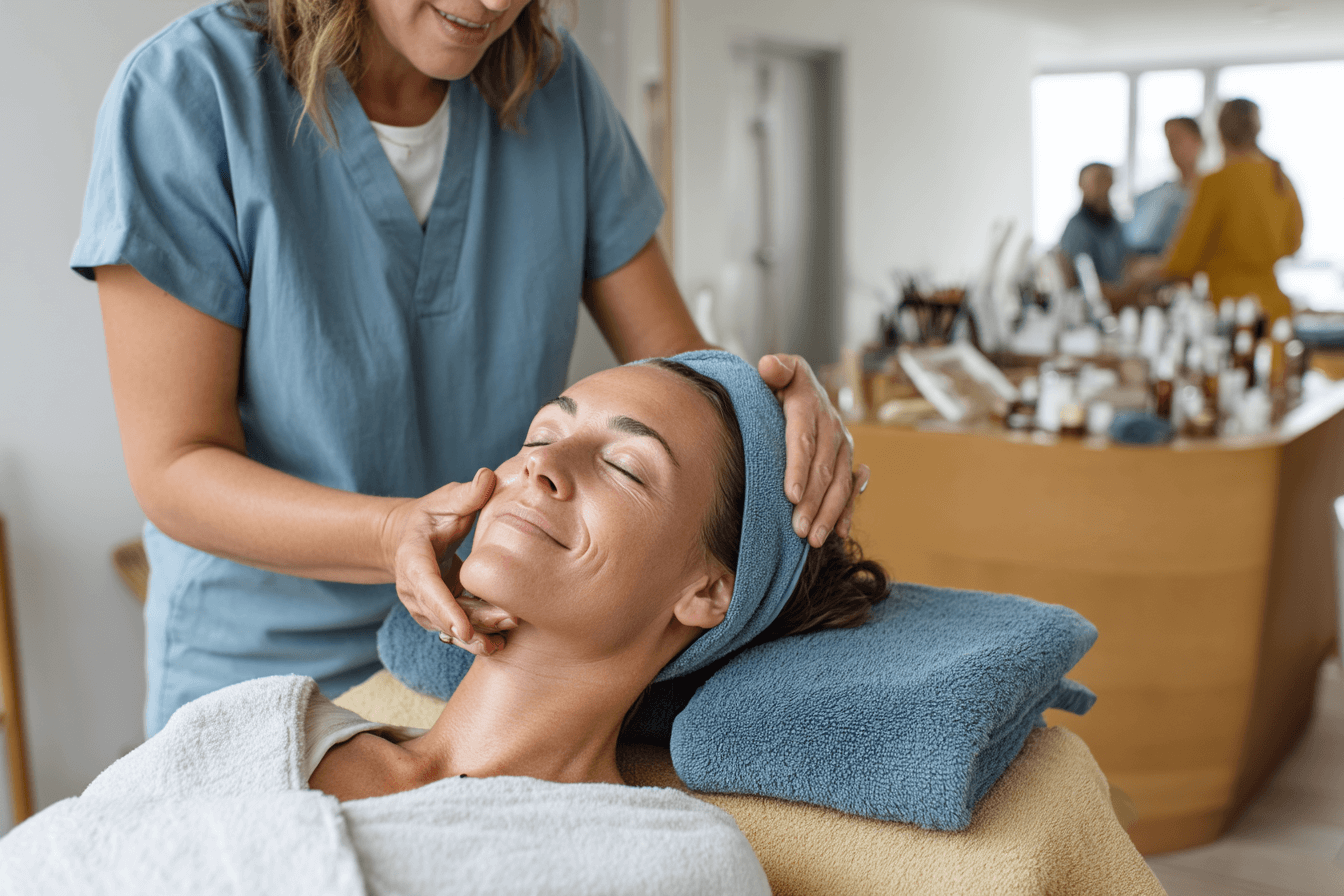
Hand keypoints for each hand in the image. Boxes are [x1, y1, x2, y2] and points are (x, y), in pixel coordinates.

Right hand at [381, 468, 516, 656]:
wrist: (408, 541)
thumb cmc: (430, 517)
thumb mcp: (444, 501)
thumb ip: (466, 494)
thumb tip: (488, 476)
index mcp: (413, 560)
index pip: (427, 587)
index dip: (445, 610)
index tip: (463, 630)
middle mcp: (414, 590)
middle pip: (444, 613)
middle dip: (474, 623)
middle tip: (509, 621)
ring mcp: (424, 607)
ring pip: (451, 628)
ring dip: (478, 635)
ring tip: (504, 639)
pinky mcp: (438, 616)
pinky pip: (457, 630)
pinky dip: (477, 637)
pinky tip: (498, 645)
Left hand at [758, 354, 870, 547]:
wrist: (801, 386)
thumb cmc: (779, 382)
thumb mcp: (777, 369)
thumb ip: (775, 368)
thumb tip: (769, 366)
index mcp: (810, 403)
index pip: (804, 439)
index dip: (798, 468)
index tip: (791, 495)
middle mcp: (831, 424)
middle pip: (823, 468)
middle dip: (813, 501)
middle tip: (798, 529)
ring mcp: (842, 444)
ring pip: (839, 483)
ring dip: (829, 513)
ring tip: (813, 539)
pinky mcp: (846, 459)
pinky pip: (850, 488)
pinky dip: (846, 511)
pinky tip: (839, 533)